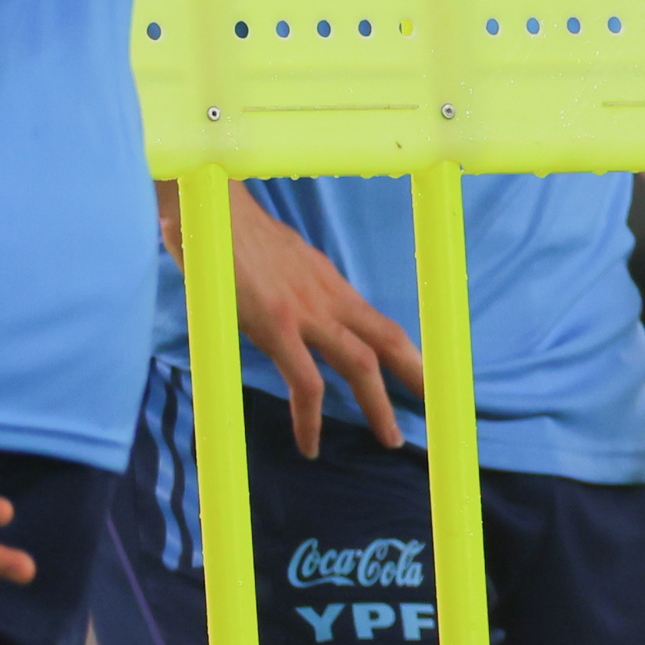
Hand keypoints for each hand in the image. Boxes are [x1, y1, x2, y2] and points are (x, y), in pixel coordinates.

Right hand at [215, 194, 423, 457]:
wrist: (203, 201)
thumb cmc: (226, 227)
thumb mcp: (273, 259)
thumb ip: (292, 284)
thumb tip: (292, 298)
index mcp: (327, 282)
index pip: (378, 321)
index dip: (406, 351)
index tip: (422, 377)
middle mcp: (327, 296)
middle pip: (389, 339)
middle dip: (418, 375)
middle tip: (440, 409)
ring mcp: (304, 311)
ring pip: (360, 364)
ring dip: (379, 405)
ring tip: (390, 439)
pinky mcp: (275, 325)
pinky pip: (304, 382)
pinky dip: (310, 417)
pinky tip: (310, 444)